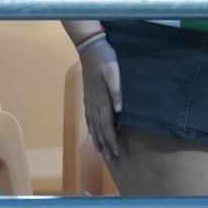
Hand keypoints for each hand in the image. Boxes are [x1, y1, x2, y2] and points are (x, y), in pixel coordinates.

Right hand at [81, 40, 123, 160]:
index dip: (112, 140)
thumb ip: (117, 90)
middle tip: (111, 159)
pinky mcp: (87, 96)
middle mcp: (93, 103)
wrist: (89, 48)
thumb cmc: (105, 59)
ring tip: (101, 152)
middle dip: (106, 145)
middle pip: (99, 129)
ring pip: (92, 125)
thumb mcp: (114, 71)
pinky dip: (91, 128)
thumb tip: (119, 110)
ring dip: (97, 139)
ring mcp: (89, 100)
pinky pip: (89, 117)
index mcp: (101, 99)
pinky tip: (92, 132)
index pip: (107, 125)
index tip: (116, 152)